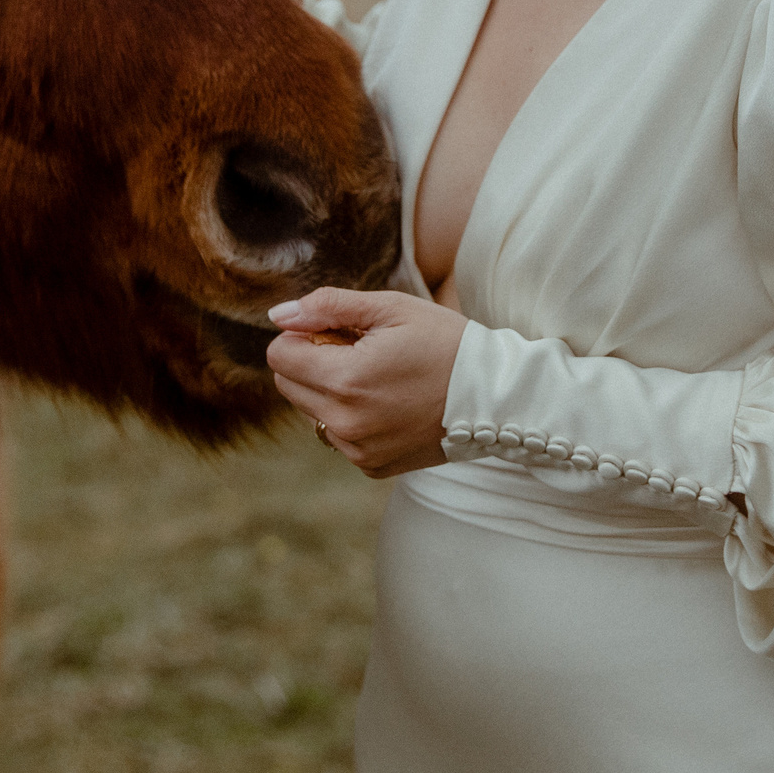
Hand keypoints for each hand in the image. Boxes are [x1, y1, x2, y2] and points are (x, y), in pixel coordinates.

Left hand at [265, 287, 467, 477]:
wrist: (495, 396)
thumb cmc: (446, 342)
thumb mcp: (390, 308)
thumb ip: (328, 306)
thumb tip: (278, 315)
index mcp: (345, 379)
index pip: (279, 356)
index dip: (303, 335)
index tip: (337, 331)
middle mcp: (345, 423)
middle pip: (288, 385)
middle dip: (313, 362)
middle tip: (360, 350)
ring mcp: (358, 450)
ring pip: (311, 412)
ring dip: (330, 391)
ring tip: (379, 377)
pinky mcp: (372, 466)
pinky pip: (338, 436)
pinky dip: (352, 417)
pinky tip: (389, 403)